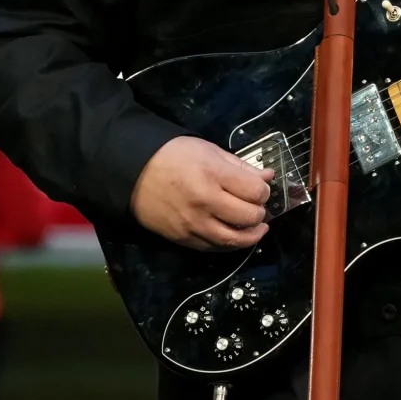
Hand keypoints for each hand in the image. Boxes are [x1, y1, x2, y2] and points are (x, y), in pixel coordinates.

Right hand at [131, 136, 272, 251]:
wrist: (132, 173)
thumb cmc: (173, 156)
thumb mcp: (208, 150)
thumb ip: (240, 166)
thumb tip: (268, 178)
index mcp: (212, 174)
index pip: (255, 191)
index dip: (264, 191)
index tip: (260, 188)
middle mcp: (205, 202)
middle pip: (249, 217)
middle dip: (259, 212)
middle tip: (257, 207)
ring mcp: (193, 224)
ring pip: (234, 240)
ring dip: (251, 235)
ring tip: (256, 228)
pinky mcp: (183, 239)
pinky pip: (214, 248)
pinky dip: (230, 244)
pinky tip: (234, 235)